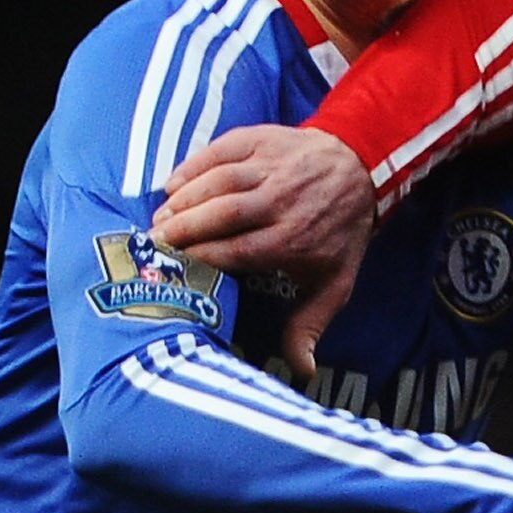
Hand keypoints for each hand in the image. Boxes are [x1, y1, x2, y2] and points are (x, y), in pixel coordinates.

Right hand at [154, 125, 376, 377]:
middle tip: (154, 243)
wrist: (358, 170)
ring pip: (218, 181)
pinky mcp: (261, 140)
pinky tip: (173, 186)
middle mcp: (281, 201)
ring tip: (159, 220)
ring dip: (183, 200)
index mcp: (294, 239)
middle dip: (184, 229)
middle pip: (223, 213)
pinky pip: (220, 151)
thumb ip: (309, 325)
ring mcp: (270, 167)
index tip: (175, 270)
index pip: (238, 250)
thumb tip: (302, 371)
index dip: (202, 258)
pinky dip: (192, 167)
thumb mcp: (333, 284)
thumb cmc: (338, 234)